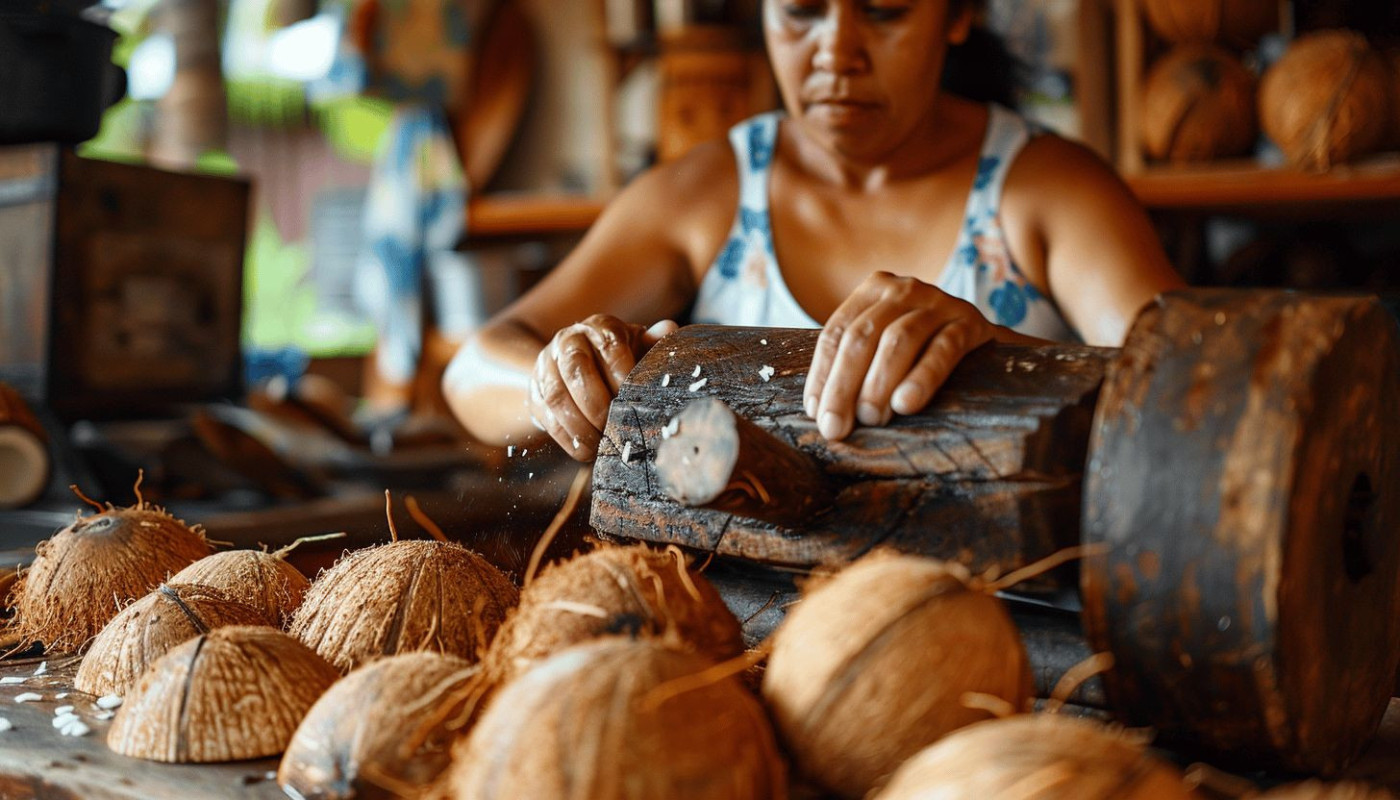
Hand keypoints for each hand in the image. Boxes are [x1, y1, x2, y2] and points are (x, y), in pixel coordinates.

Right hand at [529, 316, 677, 460]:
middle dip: (596, 403)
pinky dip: (565, 437)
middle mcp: (569, 340)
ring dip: (579, 425)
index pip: (609, 345)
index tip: (632, 399)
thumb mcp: (637, 349)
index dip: (622, 374)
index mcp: (599, 327)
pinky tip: (584, 451)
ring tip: (600, 445)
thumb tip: (669, 328)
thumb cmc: (617, 361)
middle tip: (613, 428)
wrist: (573, 365)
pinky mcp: (534, 390)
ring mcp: (547, 365)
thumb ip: (652, 343)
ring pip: (556, 394)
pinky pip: (545, 415)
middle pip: (576, 368)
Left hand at [804, 272, 995, 440]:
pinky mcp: (970, 322)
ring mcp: (939, 301)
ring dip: (878, 383)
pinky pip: (943, 349)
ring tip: (871, 419)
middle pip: (862, 337)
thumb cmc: (921, 354)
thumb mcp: (884, 347)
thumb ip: (856, 367)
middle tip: (837, 427)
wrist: (985, 346)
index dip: (822, 374)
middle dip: (843, 385)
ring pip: (899, 339)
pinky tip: (906, 404)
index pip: (836, 332)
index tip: (816, 414)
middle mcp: (904, 289)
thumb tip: (824, 416)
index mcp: (873, 290)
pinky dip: (922, 377)